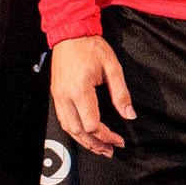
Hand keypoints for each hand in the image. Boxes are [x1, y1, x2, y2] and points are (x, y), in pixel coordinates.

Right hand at [49, 34, 133, 153]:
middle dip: (95, 144)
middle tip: (110, 151)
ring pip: (68, 128)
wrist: (70, 34)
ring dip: (83, 141)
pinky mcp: (55, 94)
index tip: (119, 140)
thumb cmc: (91, 47)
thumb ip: (121, 94)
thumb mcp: (113, 67)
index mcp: (79, 89)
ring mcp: (57, 96)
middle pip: (78, 131)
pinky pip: (63, 119)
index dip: (106, 135)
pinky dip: (74, 131)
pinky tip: (85, 135)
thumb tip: (129, 115)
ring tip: (99, 148)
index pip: (92, 124)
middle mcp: (65, 95)